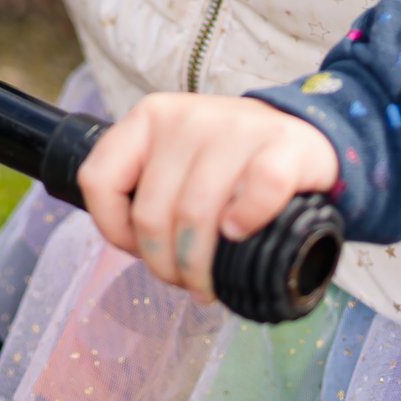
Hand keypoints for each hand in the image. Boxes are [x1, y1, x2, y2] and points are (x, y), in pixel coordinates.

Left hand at [77, 93, 340, 303]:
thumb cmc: (229, 162)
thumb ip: (148, 188)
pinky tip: (241, 237)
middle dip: (164, 264)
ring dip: (200, 265)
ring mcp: (236, 128)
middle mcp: (186, 117)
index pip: (99, 179)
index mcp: (149, 118)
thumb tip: (133, 246)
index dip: (113, 229)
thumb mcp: (177, 160)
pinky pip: (257, 192)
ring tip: (208, 283)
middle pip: (152, 213)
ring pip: (197, 213)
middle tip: (184, 282)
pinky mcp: (283, 145)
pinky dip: (247, 223)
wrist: (301, 136)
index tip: (137, 250)